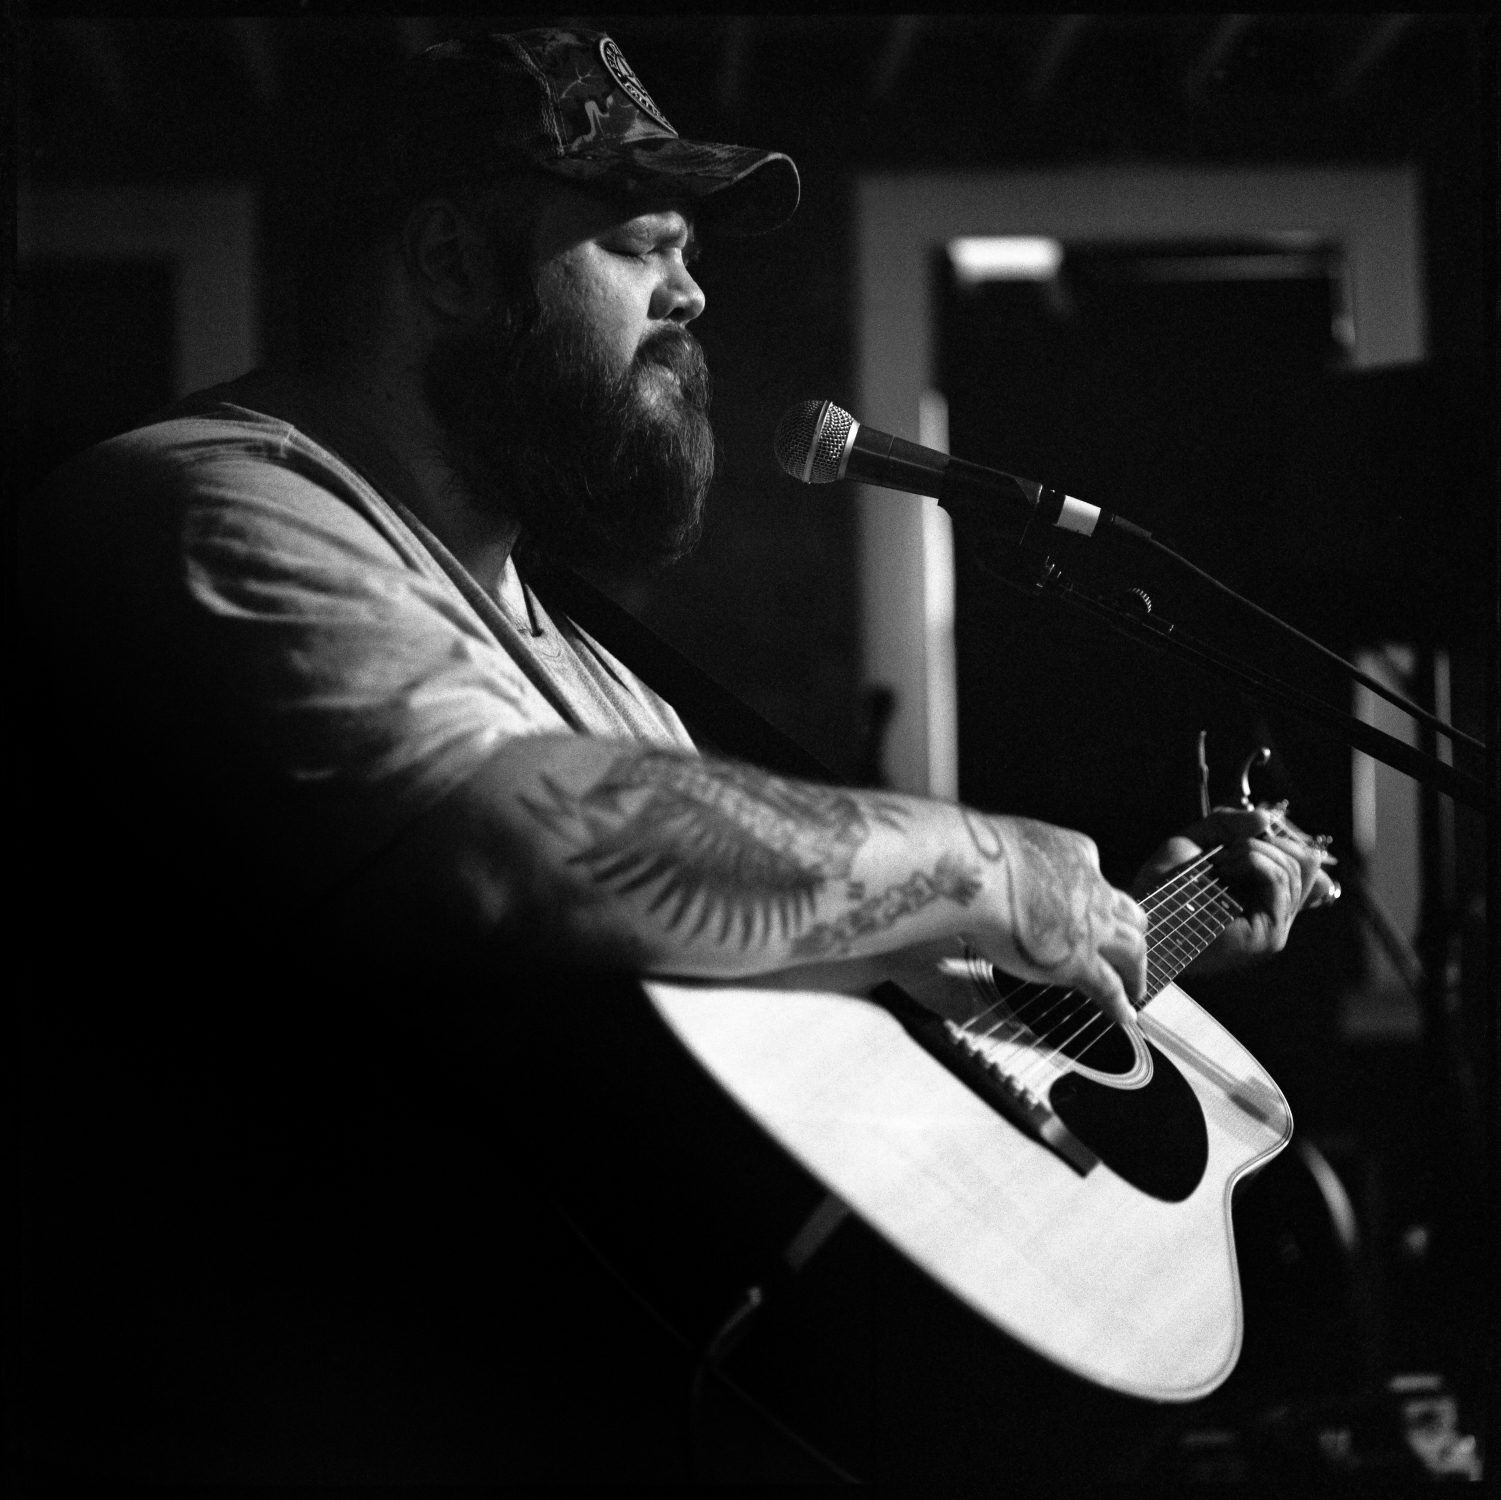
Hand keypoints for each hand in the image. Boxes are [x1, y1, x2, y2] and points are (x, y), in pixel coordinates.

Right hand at [964, 811, 1147, 1028]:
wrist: (980, 873)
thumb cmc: (980, 854)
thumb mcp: (1008, 839)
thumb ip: (1016, 853)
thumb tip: (995, 863)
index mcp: (1075, 854)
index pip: (1095, 874)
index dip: (1093, 891)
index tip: (1086, 902)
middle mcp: (1092, 889)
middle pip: (1128, 914)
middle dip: (1133, 931)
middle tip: (1131, 948)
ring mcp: (1091, 927)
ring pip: (1133, 950)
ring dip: (1137, 971)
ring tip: (1136, 987)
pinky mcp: (1080, 961)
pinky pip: (1110, 987)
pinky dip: (1120, 1004)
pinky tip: (1124, 1015)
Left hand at [1131, 807, 1334, 976]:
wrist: (1144, 918)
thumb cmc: (1164, 886)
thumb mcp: (1196, 841)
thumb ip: (1229, 824)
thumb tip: (1266, 817)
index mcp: (1266, 895)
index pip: (1305, 860)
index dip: (1278, 837)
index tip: (1241, 837)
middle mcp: (1276, 913)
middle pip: (1303, 860)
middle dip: (1262, 842)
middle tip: (1223, 853)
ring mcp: (1276, 927)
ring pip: (1292, 866)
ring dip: (1252, 850)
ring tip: (1218, 864)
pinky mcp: (1269, 935)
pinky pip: (1279, 881)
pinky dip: (1253, 860)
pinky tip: (1224, 869)